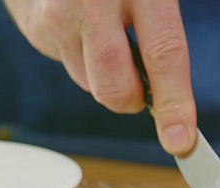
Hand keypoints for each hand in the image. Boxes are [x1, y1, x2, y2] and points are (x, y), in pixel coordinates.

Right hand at [2, 0, 196, 154]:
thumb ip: (162, 36)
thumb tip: (172, 103)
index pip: (164, 54)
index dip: (175, 104)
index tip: (180, 141)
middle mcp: (95, 0)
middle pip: (116, 87)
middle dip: (131, 101)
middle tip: (140, 86)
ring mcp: (60, 15)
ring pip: (90, 84)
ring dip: (106, 78)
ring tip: (107, 37)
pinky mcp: (39, 28)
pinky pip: (70, 69)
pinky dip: (84, 63)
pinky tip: (83, 32)